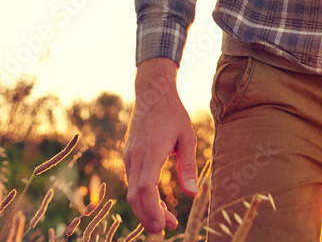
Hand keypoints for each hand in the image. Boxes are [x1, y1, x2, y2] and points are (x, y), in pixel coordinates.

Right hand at [124, 58, 197, 234]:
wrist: (152, 92)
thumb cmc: (173, 113)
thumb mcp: (187, 136)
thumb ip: (188, 165)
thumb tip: (193, 194)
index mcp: (151, 151)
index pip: (146, 188)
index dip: (152, 210)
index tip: (163, 225)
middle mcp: (135, 156)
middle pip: (135, 196)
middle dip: (148, 217)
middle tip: (166, 230)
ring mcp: (129, 156)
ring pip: (132, 191)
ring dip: (146, 208)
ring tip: (167, 219)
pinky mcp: (129, 156)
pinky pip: (132, 182)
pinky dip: (142, 196)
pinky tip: (157, 202)